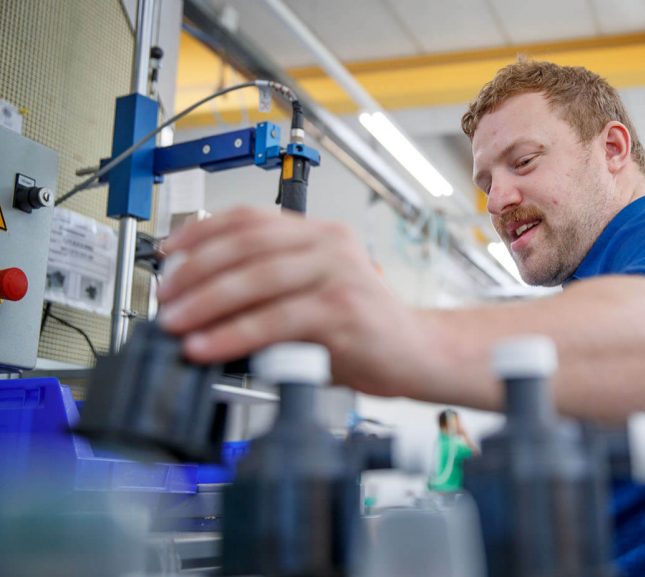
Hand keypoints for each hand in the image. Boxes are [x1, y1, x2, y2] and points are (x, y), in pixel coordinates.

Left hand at [157, 207, 440, 395]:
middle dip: (195, 271)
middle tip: (165, 298)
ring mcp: (339, 274)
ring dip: (207, 302)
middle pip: (246, 244)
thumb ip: (270, 290)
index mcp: (321, 234)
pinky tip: (209, 346)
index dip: (200, 232)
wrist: (417, 354)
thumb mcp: (314, 295)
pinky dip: (234, 333)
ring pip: (257, 278)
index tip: (167, 253)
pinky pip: (275, 319)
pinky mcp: (342, 310)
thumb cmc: (364, 330)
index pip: (250, 218)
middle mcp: (330, 245)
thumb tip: (199, 305)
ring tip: (176, 323)